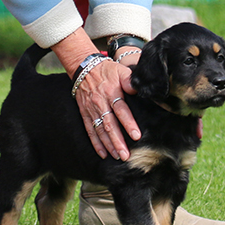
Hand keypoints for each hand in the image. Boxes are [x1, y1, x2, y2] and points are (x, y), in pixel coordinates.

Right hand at [52, 28, 139, 160]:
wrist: (84, 67)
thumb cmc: (107, 71)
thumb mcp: (121, 70)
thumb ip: (130, 81)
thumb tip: (139, 89)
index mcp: (111, 92)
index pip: (121, 110)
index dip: (128, 123)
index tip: (136, 135)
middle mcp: (101, 103)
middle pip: (110, 124)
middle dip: (118, 141)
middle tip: (126, 155)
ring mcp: (91, 109)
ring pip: (100, 130)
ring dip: (108, 145)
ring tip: (117, 156)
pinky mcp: (85, 113)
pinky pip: (90, 130)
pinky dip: (96, 143)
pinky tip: (103, 154)